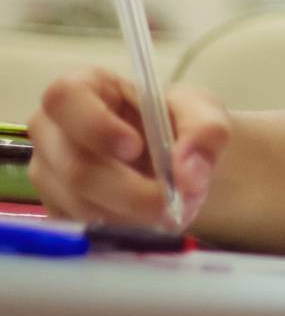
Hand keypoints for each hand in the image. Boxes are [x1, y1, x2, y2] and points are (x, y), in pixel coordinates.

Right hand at [27, 66, 231, 229]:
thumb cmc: (180, 124)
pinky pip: (82, 225)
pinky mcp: (57, 208)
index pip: (65, 97)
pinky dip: (123, 227)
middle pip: (74, 164)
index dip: (94, 124)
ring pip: (78, 202)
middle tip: (172, 202)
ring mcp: (50, 172)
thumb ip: (204, 131)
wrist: (180, 161)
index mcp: (83, 88)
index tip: (135, 147)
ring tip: (173, 210)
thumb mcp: (204, 113)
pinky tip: (151, 221)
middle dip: (129, 190)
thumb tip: (186, 170)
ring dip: (131, 213)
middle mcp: (54, 129)